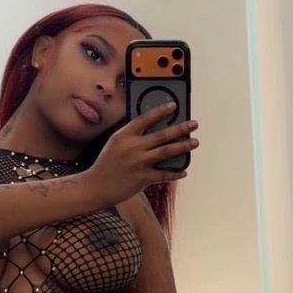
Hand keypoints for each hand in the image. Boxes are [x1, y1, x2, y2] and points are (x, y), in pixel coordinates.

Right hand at [83, 104, 197, 207]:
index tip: (174, 106)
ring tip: (195, 142)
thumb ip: (131, 136)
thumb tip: (153, 129)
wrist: (96, 186)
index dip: (161, 111)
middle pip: (162, 135)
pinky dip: (175, 173)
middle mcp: (133, 147)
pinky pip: (164, 174)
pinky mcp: (143, 178)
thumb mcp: (115, 143)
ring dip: (183, 146)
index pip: (145, 118)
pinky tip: (184, 171)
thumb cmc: (106, 163)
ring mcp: (139, 163)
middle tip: (194, 124)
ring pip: (167, 152)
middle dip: (181, 128)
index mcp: (124, 135)